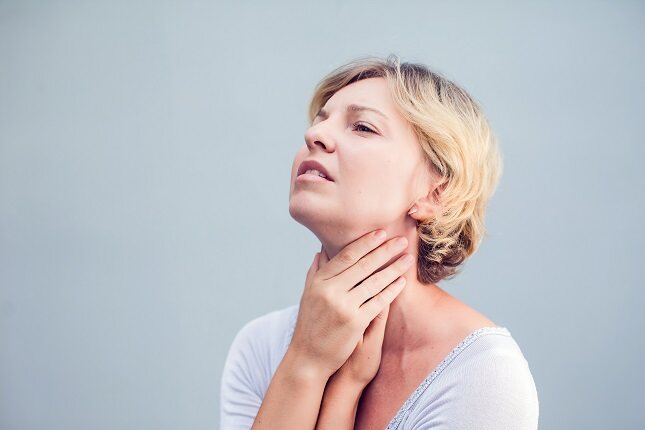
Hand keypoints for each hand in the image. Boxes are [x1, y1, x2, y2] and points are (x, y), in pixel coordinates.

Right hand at [287, 230, 412, 379]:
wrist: (308, 358)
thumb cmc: (310, 326)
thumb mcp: (308, 296)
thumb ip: (315, 273)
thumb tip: (321, 251)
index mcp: (319, 281)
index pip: (346, 256)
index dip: (365, 243)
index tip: (381, 233)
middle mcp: (330, 291)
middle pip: (363, 265)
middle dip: (385, 251)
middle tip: (401, 240)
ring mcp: (343, 306)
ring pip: (374, 282)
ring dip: (393, 268)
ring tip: (407, 258)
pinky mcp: (355, 322)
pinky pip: (378, 302)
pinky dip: (391, 290)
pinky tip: (401, 282)